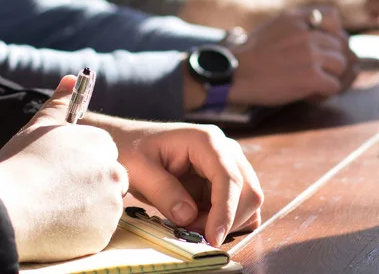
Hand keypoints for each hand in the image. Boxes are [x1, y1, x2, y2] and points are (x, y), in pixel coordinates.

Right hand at [0, 76, 127, 262]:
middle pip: (109, 181)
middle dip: (88, 187)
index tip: (60, 173)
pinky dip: (81, 232)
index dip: (81, 165)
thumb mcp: (39, 127)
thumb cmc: (18, 164)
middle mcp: (113, 172)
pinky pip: (97, 232)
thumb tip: (71, 78)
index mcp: (101, 144)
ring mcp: (111, 204)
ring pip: (103, 207)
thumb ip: (60, 103)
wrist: (5, 208)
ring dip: (85, 210)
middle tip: (56, 193)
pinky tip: (55, 226)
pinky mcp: (103, 233)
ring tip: (52, 209)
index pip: (103, 154)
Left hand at [94, 119, 263, 245]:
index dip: (225, 210)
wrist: (130, 143)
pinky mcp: (225, 180)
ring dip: (225, 221)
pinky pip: (239, 205)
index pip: (229, 177)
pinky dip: (226, 220)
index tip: (213, 237)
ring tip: (191, 224)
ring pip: (248, 200)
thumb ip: (163, 191)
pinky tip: (201, 221)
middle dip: (226, 219)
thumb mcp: (138, 170)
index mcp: (206, 140)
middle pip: (248, 190)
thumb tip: (188, 216)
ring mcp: (228, 164)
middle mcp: (225, 149)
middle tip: (193, 232)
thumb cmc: (132, 150)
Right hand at [229, 7, 357, 105]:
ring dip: (330, 77)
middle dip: (332, 60)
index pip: (333, 17)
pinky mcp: (311, 77)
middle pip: (340, 45)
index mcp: (297, 18)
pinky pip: (334, 86)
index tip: (322, 45)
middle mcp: (307, 33)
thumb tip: (321, 34)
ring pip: (341, 66)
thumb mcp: (273, 26)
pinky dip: (324, 93)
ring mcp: (311, 55)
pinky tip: (309, 95)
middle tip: (317, 72)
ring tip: (313, 85)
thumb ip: (297, 25)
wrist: (234, 74)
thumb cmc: (250, 55)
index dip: (333, 32)